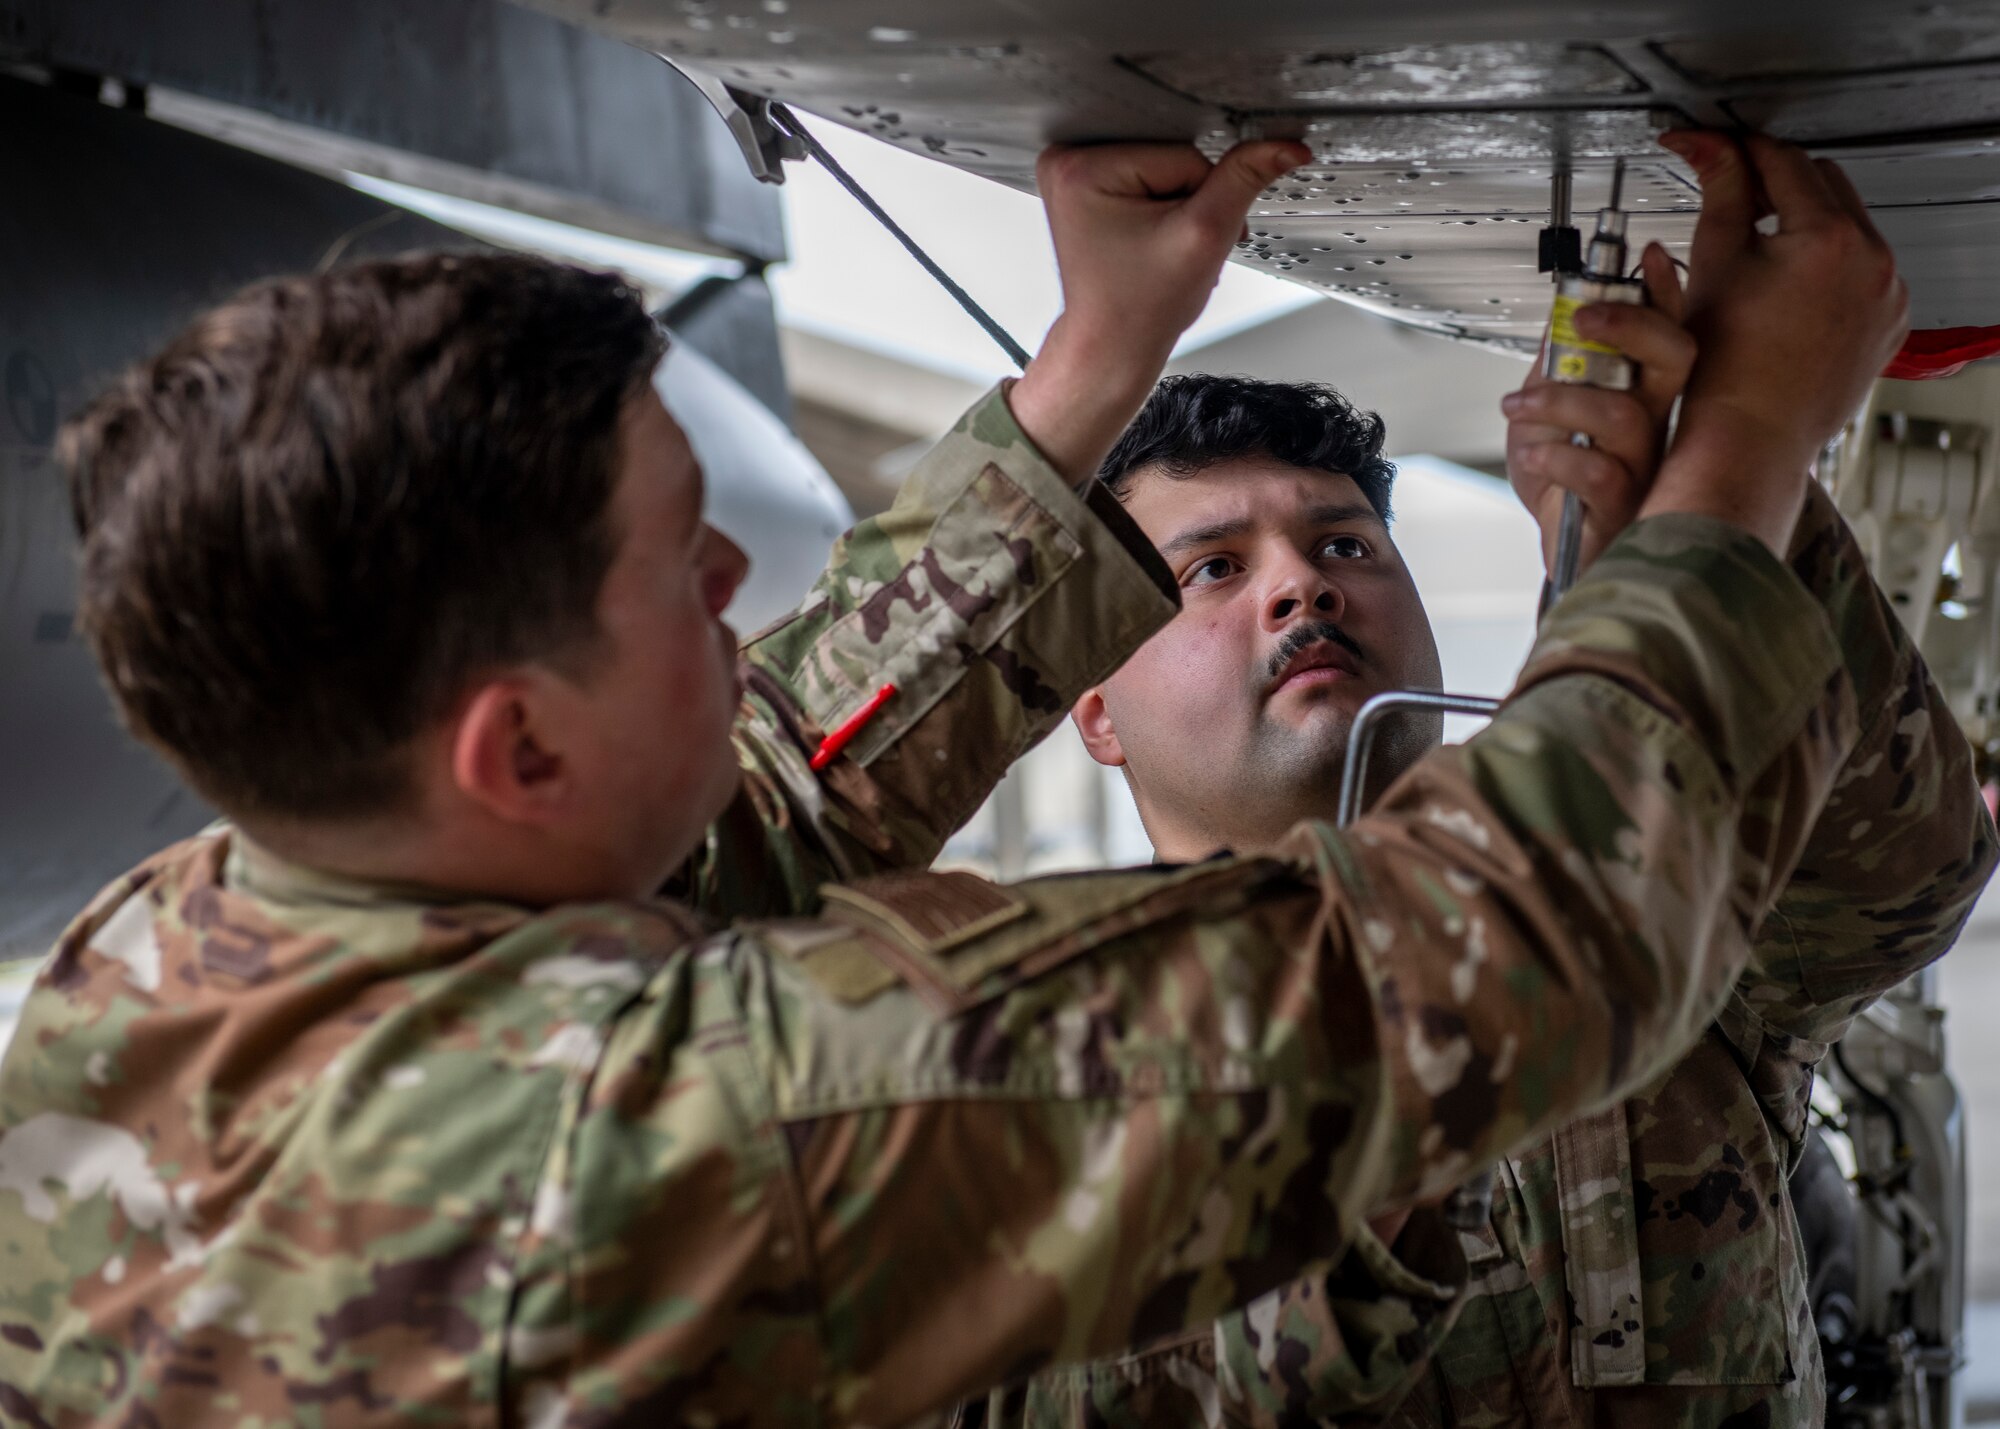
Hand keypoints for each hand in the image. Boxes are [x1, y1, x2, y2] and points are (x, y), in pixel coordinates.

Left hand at [1010, 140, 1309, 484]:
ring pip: (1161, 168)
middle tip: (1167, 248)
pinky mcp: (1080, 187)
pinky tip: (1143, 240)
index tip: (1177, 239)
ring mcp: (1069, 174)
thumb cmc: (1141, 308)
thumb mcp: (1204, 235)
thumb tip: (1286, 146)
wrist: (1112, 347)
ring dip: (1173, 207)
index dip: (1198, 200)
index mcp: (1081, 165)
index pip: (1182, 156)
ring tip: (1154, 248)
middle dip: (1185, 201)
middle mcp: (1065, 160)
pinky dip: (1155, 210)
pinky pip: (1143, 179)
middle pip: (1169, 156)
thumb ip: (1244, 181)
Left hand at [1503, 243, 1694, 574]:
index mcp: (1643, 390)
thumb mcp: (1548, 410)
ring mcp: (1646, 463)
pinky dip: (1552, 454)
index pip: (1670, 329)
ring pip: (1623, 412)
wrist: (1561, 546)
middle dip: (1629, 326)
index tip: (1644, 254)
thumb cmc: (1564, 481)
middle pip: (1675, 356)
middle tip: (1581, 321)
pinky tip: (1531, 453)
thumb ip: (1559, 365)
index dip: (1665, 290)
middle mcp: (1656, 421)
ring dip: (1559, 400)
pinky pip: (1596, 468)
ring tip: (1518, 407)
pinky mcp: (1622, 503)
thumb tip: (1562, 314)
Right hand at [1645, 132, 1908, 553]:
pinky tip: (1790, 292)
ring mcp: (1888, 294)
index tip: (1717, 150)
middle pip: (1824, 185)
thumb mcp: (1712, 264)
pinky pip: (1864, 272)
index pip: (1784, 163)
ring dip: (1808, 225)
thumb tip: (1707, 146)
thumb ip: (1719, 192)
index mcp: (1829, 238)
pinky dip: (1830, 269)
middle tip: (1735, 199)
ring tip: (1761, 254)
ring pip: (1849, 228)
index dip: (1742, 152)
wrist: (1749, 436)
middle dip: (1780, 185)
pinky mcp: (1889, 322)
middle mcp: (1873, 260)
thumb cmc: (1723, 368)